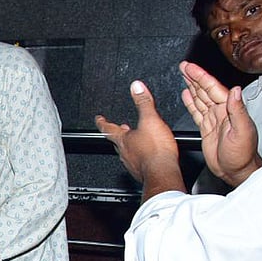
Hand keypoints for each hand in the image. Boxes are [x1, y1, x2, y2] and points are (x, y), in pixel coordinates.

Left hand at [95, 81, 184, 199]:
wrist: (162, 173)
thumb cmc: (156, 150)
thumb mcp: (150, 119)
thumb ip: (143, 102)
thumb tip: (136, 87)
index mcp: (123, 139)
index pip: (107, 128)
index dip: (102, 122)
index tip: (98, 118)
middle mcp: (124, 152)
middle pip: (117, 141)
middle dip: (119, 134)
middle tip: (119, 129)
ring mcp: (132, 163)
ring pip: (127, 152)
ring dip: (130, 145)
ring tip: (135, 141)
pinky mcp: (141, 172)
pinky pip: (137, 162)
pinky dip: (140, 156)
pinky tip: (148, 156)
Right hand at [179, 61, 261, 185]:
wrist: (236, 171)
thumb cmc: (242, 155)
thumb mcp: (242, 131)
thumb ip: (238, 110)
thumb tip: (235, 91)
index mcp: (229, 110)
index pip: (212, 88)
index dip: (201, 76)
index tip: (190, 67)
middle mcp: (221, 112)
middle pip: (205, 89)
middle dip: (194, 77)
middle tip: (183, 66)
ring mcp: (214, 119)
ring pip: (200, 98)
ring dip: (192, 85)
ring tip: (183, 75)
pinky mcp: (207, 128)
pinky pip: (197, 111)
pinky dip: (191, 102)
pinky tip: (186, 95)